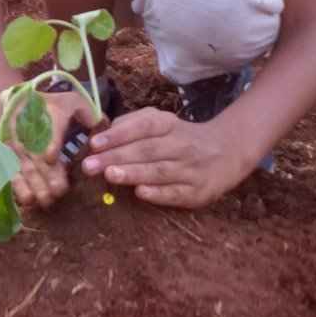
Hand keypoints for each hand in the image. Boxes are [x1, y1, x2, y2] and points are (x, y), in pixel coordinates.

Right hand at [5, 88, 95, 208]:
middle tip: (59, 191)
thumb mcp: (69, 102)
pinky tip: (29, 200)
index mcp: (48, 120)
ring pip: (26, 170)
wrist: (14, 103)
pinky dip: (20, 188)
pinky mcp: (8, 159)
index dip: (49, 145)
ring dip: (36, 186)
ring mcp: (17, 149)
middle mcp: (31, 136)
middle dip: (48, 176)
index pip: (48, 132)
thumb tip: (99, 124)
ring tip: (47, 200)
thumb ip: (86, 112)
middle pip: (38, 158)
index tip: (52, 158)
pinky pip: (13, 174)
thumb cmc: (48, 106)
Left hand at [80, 108, 254, 207]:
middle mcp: (182, 145)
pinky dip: (159, 194)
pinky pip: (176, 193)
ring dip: (134, 173)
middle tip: (90, 165)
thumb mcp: (161, 122)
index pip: (144, 126)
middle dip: (117, 157)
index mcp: (169, 124)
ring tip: (110, 175)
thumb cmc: (180, 138)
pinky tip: (140, 193)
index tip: (94, 144)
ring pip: (160, 171)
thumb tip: (103, 132)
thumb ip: (133, 123)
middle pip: (147, 150)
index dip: (119, 134)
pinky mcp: (198, 192)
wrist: (226, 153)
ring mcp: (191, 169)